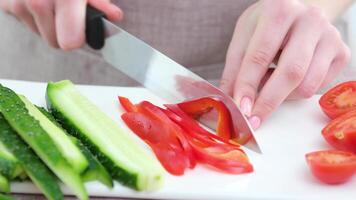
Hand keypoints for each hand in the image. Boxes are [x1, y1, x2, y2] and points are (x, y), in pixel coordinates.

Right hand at [0, 0, 122, 48]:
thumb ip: (100, 1)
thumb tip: (114, 17)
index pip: (70, 41)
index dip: (78, 38)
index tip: (82, 32)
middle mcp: (37, 1)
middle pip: (55, 42)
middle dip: (64, 31)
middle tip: (70, 12)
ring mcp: (17, 1)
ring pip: (40, 33)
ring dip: (49, 23)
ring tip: (55, 1)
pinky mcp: (4, 3)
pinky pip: (25, 22)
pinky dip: (33, 15)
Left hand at [220, 0, 350, 128]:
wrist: (297, 14)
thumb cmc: (266, 26)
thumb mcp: (244, 38)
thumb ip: (234, 69)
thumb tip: (230, 102)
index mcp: (279, 10)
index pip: (260, 55)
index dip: (248, 85)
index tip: (240, 108)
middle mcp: (310, 19)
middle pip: (291, 72)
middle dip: (268, 101)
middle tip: (254, 119)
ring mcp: (330, 36)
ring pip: (307, 85)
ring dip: (283, 96)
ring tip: (269, 83)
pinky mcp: (342, 53)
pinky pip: (318, 87)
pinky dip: (297, 92)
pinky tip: (287, 79)